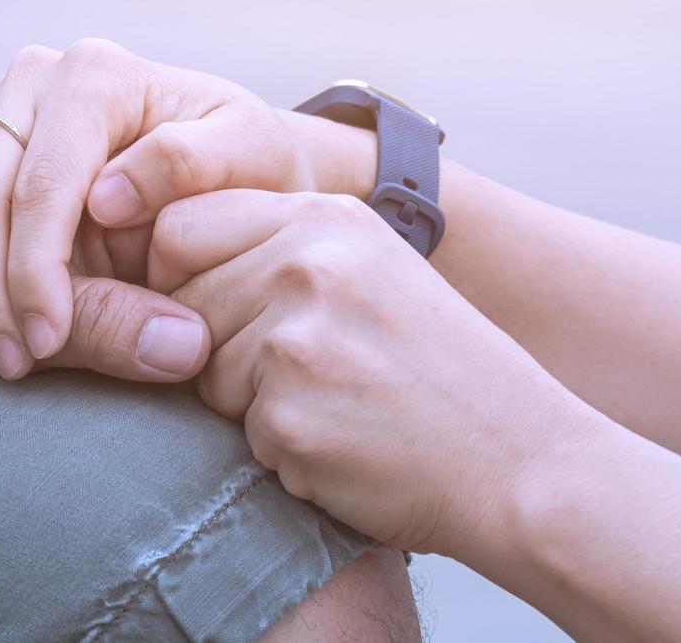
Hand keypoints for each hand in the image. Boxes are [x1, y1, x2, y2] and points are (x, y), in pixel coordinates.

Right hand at [0, 39, 322, 378]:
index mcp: (99, 78)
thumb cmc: (237, 179)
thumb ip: (184, 218)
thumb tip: (130, 242)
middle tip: (10, 360)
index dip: (37, 268)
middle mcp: (36, 77)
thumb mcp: (239, 190)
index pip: (46, 182)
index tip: (45, 340)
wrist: (210, 164)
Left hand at [148, 189, 595, 554]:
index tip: (218, 310)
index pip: (179, 226)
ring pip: (200, 369)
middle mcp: (306, 265)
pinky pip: (236, 432)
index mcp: (324, 218)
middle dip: (213, 342)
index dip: (179, 275)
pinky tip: (345, 440)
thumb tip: (162, 246)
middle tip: (301, 370)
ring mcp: (296, 340)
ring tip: (334, 402)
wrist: (519, 463)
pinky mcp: (289, 416)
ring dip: (247, 401)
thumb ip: (277, 246)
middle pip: (178, 299)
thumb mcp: (369, 268)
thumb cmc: (436, 370)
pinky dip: (279, 448)